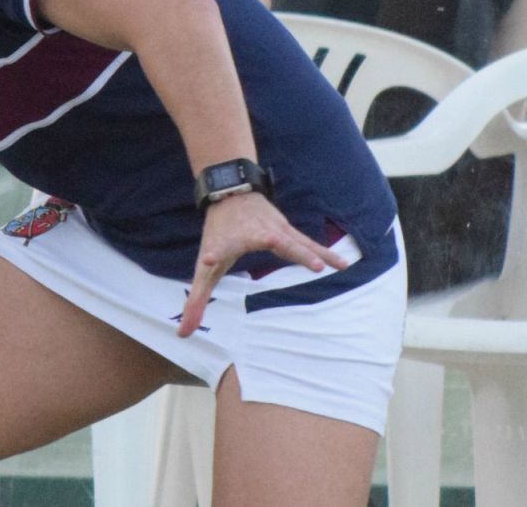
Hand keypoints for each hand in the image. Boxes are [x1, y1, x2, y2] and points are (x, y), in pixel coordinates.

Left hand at [176, 192, 348, 336]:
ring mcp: (275, 228)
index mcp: (229, 241)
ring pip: (297, 242)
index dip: (212, 254)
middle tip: (314, 265)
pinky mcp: (288, 229)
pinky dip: (325, 253)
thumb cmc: (219, 233)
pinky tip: (343, 263)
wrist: (231, 193)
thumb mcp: (204, 265)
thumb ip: (196, 300)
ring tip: (337, 266)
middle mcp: (255, 233)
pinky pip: (308, 243)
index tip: (209, 258)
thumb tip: (183, 334)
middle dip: (292, 252)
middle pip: (273, 242)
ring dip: (316, 254)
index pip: (218, 249)